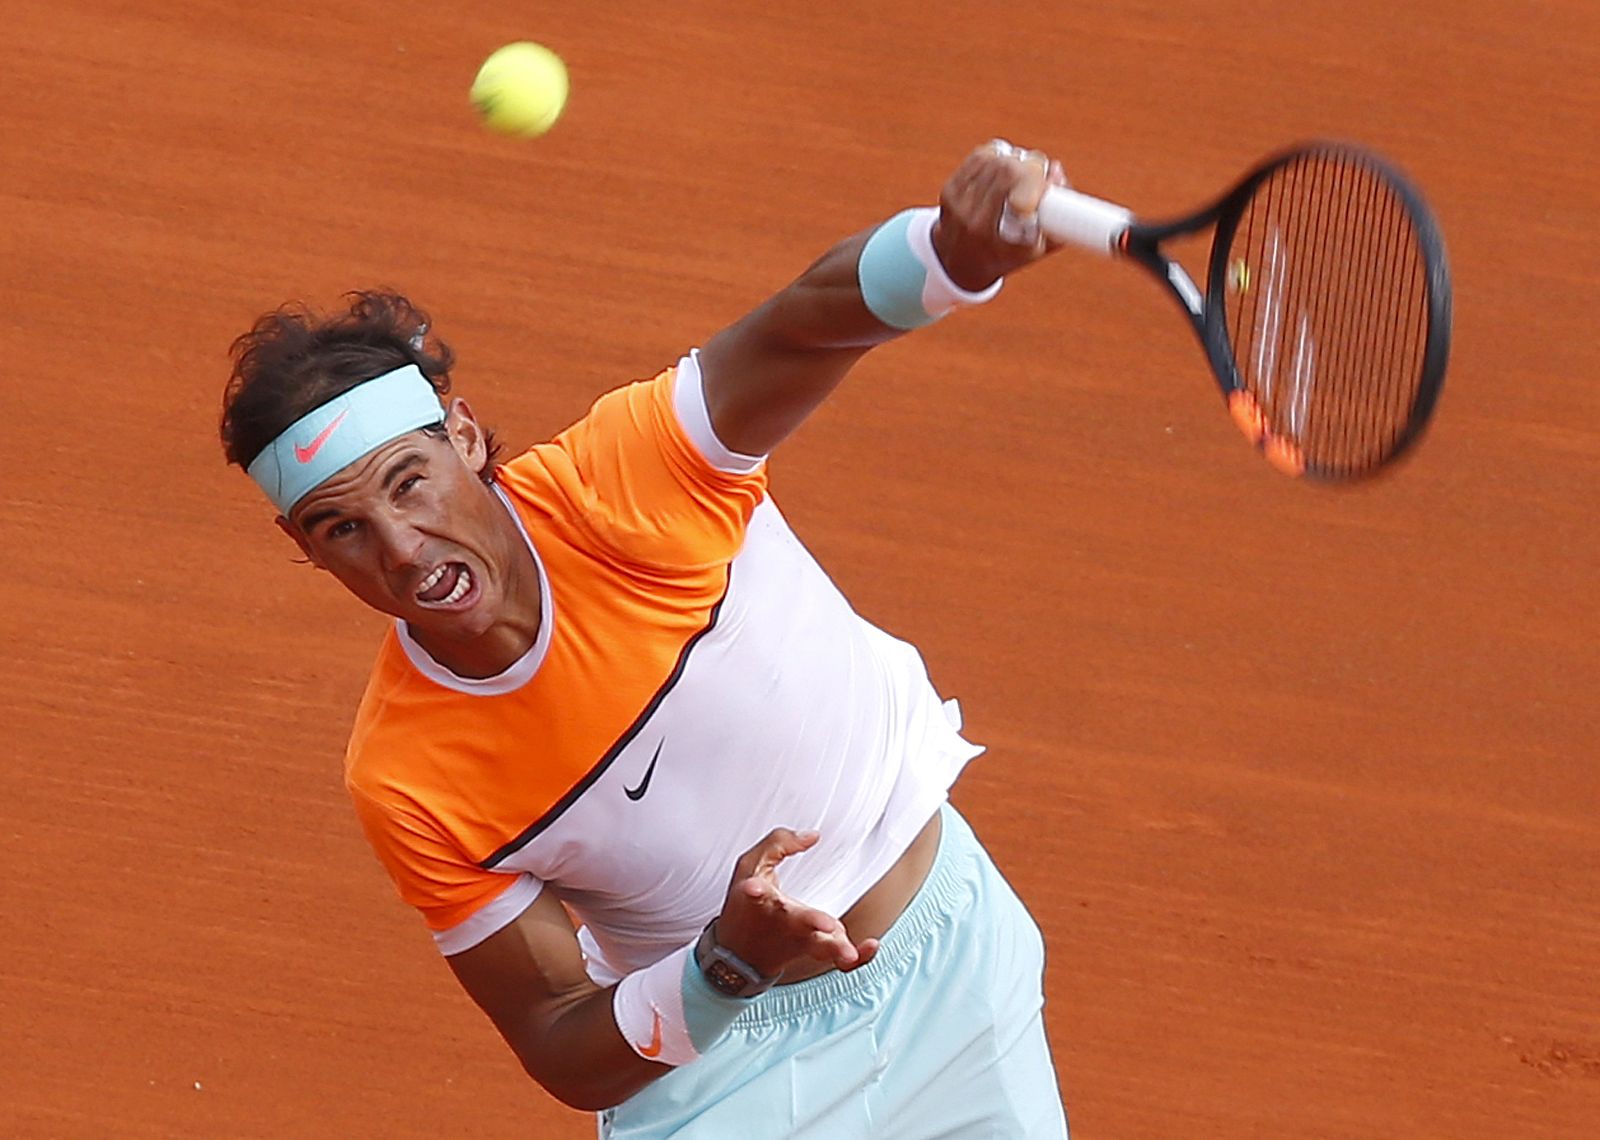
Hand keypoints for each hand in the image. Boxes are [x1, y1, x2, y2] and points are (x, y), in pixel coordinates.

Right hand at [713, 828, 879, 979]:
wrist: (740, 954)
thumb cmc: (748, 905)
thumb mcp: (751, 867)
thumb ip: (779, 843)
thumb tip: (813, 836)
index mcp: (762, 900)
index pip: (756, 893)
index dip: (753, 890)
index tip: (752, 888)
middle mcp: (783, 922)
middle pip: (799, 922)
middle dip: (813, 922)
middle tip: (829, 925)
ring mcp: (802, 940)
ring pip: (821, 947)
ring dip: (836, 949)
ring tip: (849, 953)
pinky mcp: (817, 950)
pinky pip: (840, 961)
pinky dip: (857, 958)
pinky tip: (871, 945)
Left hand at [932, 139, 1070, 291]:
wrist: (960, 265)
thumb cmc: (1007, 255)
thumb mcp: (1037, 249)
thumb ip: (1061, 218)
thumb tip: (1056, 170)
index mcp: (996, 238)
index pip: (1018, 190)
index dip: (1036, 178)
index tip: (1048, 182)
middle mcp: (973, 221)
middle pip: (1007, 169)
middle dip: (1029, 164)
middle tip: (1039, 171)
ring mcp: (958, 204)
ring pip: (993, 160)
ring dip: (1013, 159)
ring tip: (1022, 172)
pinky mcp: (949, 191)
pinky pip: (979, 157)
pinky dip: (996, 156)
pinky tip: (1002, 167)